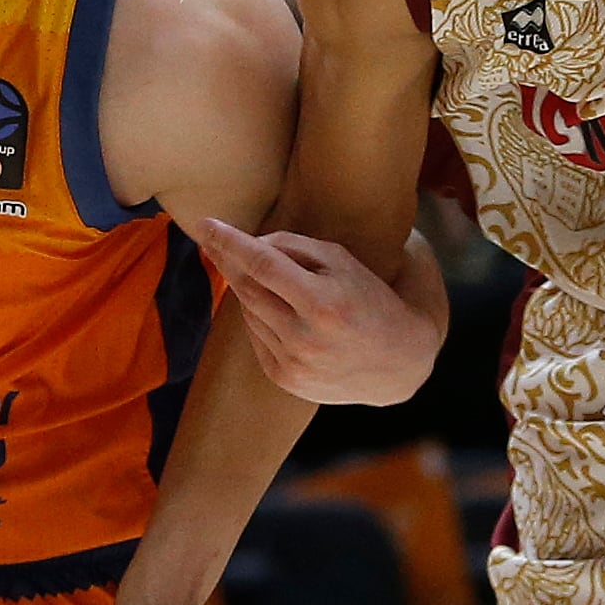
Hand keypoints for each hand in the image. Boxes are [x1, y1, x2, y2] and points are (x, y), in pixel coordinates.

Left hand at [196, 218, 444, 405]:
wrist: (398, 362)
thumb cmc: (371, 299)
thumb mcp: (344, 261)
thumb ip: (296, 247)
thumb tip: (252, 243)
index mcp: (323, 303)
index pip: (262, 264)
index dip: (230, 242)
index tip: (206, 224)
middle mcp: (304, 338)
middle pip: (247, 288)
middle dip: (226, 260)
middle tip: (211, 239)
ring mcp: (293, 363)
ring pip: (248, 312)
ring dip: (247, 289)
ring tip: (265, 277)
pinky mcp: (285, 379)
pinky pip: (256, 337)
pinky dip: (258, 317)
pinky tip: (275, 308)